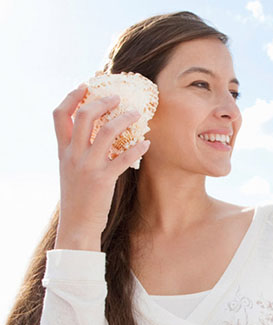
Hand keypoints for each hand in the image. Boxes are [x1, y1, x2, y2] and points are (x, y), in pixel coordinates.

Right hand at [52, 83, 150, 250]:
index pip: (59, 115)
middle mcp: (72, 155)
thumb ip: (77, 151)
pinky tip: (146, 143)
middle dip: (102, 101)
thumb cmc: (78, 197)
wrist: (76, 225)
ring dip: (124, 119)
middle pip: (84, 116)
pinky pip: (123, 158)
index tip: (85, 85)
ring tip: (137, 114)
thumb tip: (94, 132)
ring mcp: (87, 167)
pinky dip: (137, 148)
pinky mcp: (103, 180)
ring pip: (106, 132)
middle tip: (118, 96)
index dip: (71, 97)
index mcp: (63, 151)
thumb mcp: (70, 170)